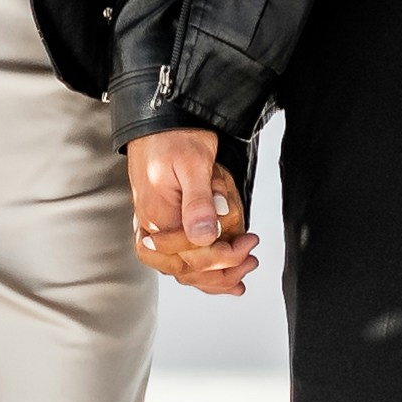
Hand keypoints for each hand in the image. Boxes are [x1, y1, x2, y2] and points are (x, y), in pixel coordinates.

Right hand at [126, 127, 257, 297]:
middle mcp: (150, 229)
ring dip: (213, 278)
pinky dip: (200, 273)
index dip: (225, 255)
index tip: (250, 241)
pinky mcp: (160, 228)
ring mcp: (153, 231)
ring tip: (241, 272)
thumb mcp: (193, 164)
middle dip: (223, 270)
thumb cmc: (175, 137)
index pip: (193, 254)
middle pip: (187, 269)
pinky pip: (177, 261)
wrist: (157, 123)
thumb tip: (205, 236)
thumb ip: (199, 203)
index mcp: (157, 215)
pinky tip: (220, 277)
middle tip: (251, 257)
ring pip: (181, 271)